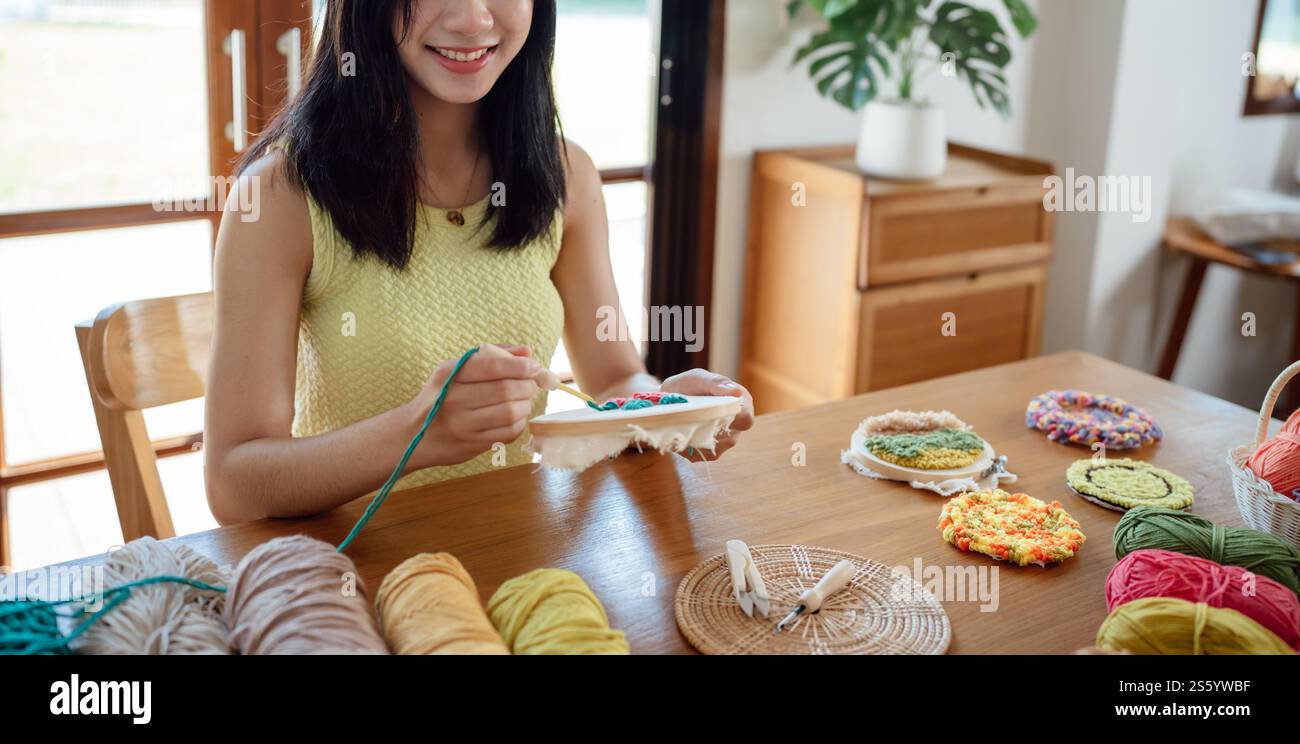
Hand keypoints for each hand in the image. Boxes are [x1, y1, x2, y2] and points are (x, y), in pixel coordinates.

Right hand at [407, 345, 539, 467]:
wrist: (412, 434)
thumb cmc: (440, 396)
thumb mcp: (454, 370)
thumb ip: (492, 356)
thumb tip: (527, 351)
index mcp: (449, 375)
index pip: (492, 366)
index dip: (520, 366)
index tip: (534, 367)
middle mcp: (453, 399)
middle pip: (506, 390)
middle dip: (527, 386)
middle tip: (530, 385)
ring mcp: (462, 425)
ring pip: (511, 413)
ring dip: (525, 405)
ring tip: (523, 401)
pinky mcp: (471, 445)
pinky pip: (508, 433)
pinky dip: (519, 423)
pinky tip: (514, 418)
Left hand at [659, 368, 754, 461]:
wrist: (668, 400)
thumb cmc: (688, 385)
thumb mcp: (699, 378)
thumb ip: (717, 384)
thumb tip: (737, 392)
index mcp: (742, 402)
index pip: (745, 417)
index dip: (730, 419)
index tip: (709, 414)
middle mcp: (738, 424)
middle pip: (730, 437)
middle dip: (706, 430)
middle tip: (687, 419)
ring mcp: (727, 440)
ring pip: (715, 448)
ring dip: (696, 438)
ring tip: (681, 424)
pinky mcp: (713, 452)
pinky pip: (702, 455)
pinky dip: (689, 446)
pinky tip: (681, 433)